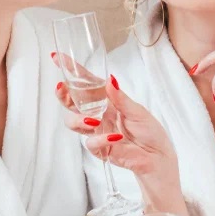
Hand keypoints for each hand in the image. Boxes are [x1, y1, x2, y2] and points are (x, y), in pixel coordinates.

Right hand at [54, 70, 179, 189]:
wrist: (157, 158)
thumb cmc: (150, 132)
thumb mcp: (138, 111)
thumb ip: (121, 98)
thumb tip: (109, 81)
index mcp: (107, 100)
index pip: (86, 83)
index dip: (72, 71)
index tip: (57, 58)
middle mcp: (98, 113)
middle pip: (71, 102)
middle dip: (63, 95)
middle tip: (62, 89)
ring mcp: (97, 131)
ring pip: (72, 121)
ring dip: (78, 119)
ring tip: (93, 120)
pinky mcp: (99, 148)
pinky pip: (90, 142)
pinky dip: (100, 139)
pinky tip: (115, 137)